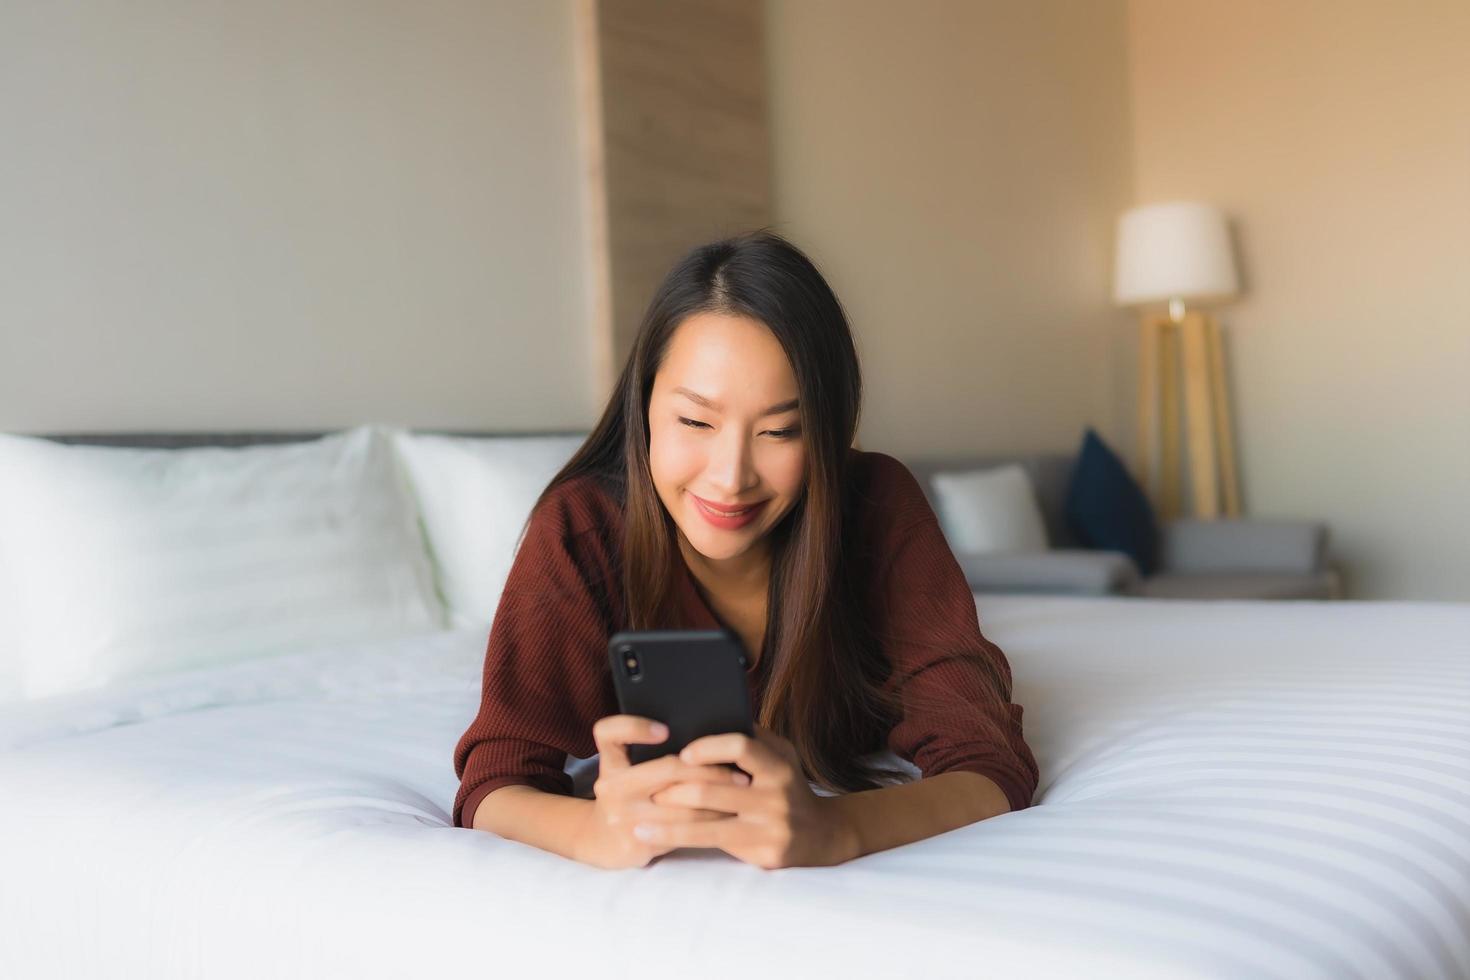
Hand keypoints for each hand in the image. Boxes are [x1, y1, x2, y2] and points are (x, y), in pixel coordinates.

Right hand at [577, 714, 749, 869]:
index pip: (609, 733)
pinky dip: (710, 820)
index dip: (635, 727)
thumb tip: (704, 734)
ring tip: (741, 789)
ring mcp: (623, 816)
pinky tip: (728, 814)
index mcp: (610, 762)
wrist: (600, 841)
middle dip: (709, 768)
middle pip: (667, 769)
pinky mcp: (637, 842)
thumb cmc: (627, 796)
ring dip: (718, 797)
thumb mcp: (627, 771)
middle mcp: (611, 787)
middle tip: (737, 768)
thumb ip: (648, 753)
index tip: (665, 729)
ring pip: (683, 804)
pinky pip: (684, 830)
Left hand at [642, 725, 858, 868]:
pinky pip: (711, 843)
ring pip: (706, 821)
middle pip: (714, 789)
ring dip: (667, 818)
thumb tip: (711, 715)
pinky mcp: (761, 853)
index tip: (683, 752)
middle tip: (645, 786)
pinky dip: (676, 838)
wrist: (822, 835)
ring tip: (638, 815)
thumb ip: (751, 739)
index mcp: (779, 765)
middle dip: (674, 787)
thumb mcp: (781, 756)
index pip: (742, 747)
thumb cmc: (788, 787)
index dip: (710, 747)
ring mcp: (769, 827)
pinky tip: (650, 837)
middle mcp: (776, 796)